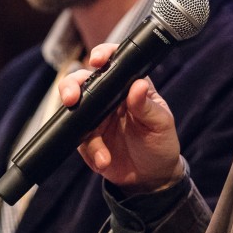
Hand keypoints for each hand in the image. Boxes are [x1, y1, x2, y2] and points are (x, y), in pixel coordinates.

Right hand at [60, 45, 183, 193]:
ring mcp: (94, 117)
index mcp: (128, 87)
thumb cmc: (160, 144)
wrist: (150, 178)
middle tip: (72, 98)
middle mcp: (108, 98)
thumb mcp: (160, 124)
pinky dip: (91, 150)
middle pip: (81, 81)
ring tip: (102, 153)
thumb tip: (138, 84)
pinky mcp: (85, 138)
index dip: (102, 55)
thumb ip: (147, 106)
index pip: (113, 62)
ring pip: (73, 109)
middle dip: (71, 86)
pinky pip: (78, 138)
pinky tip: (104, 160)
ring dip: (83, 130)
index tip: (96, 61)